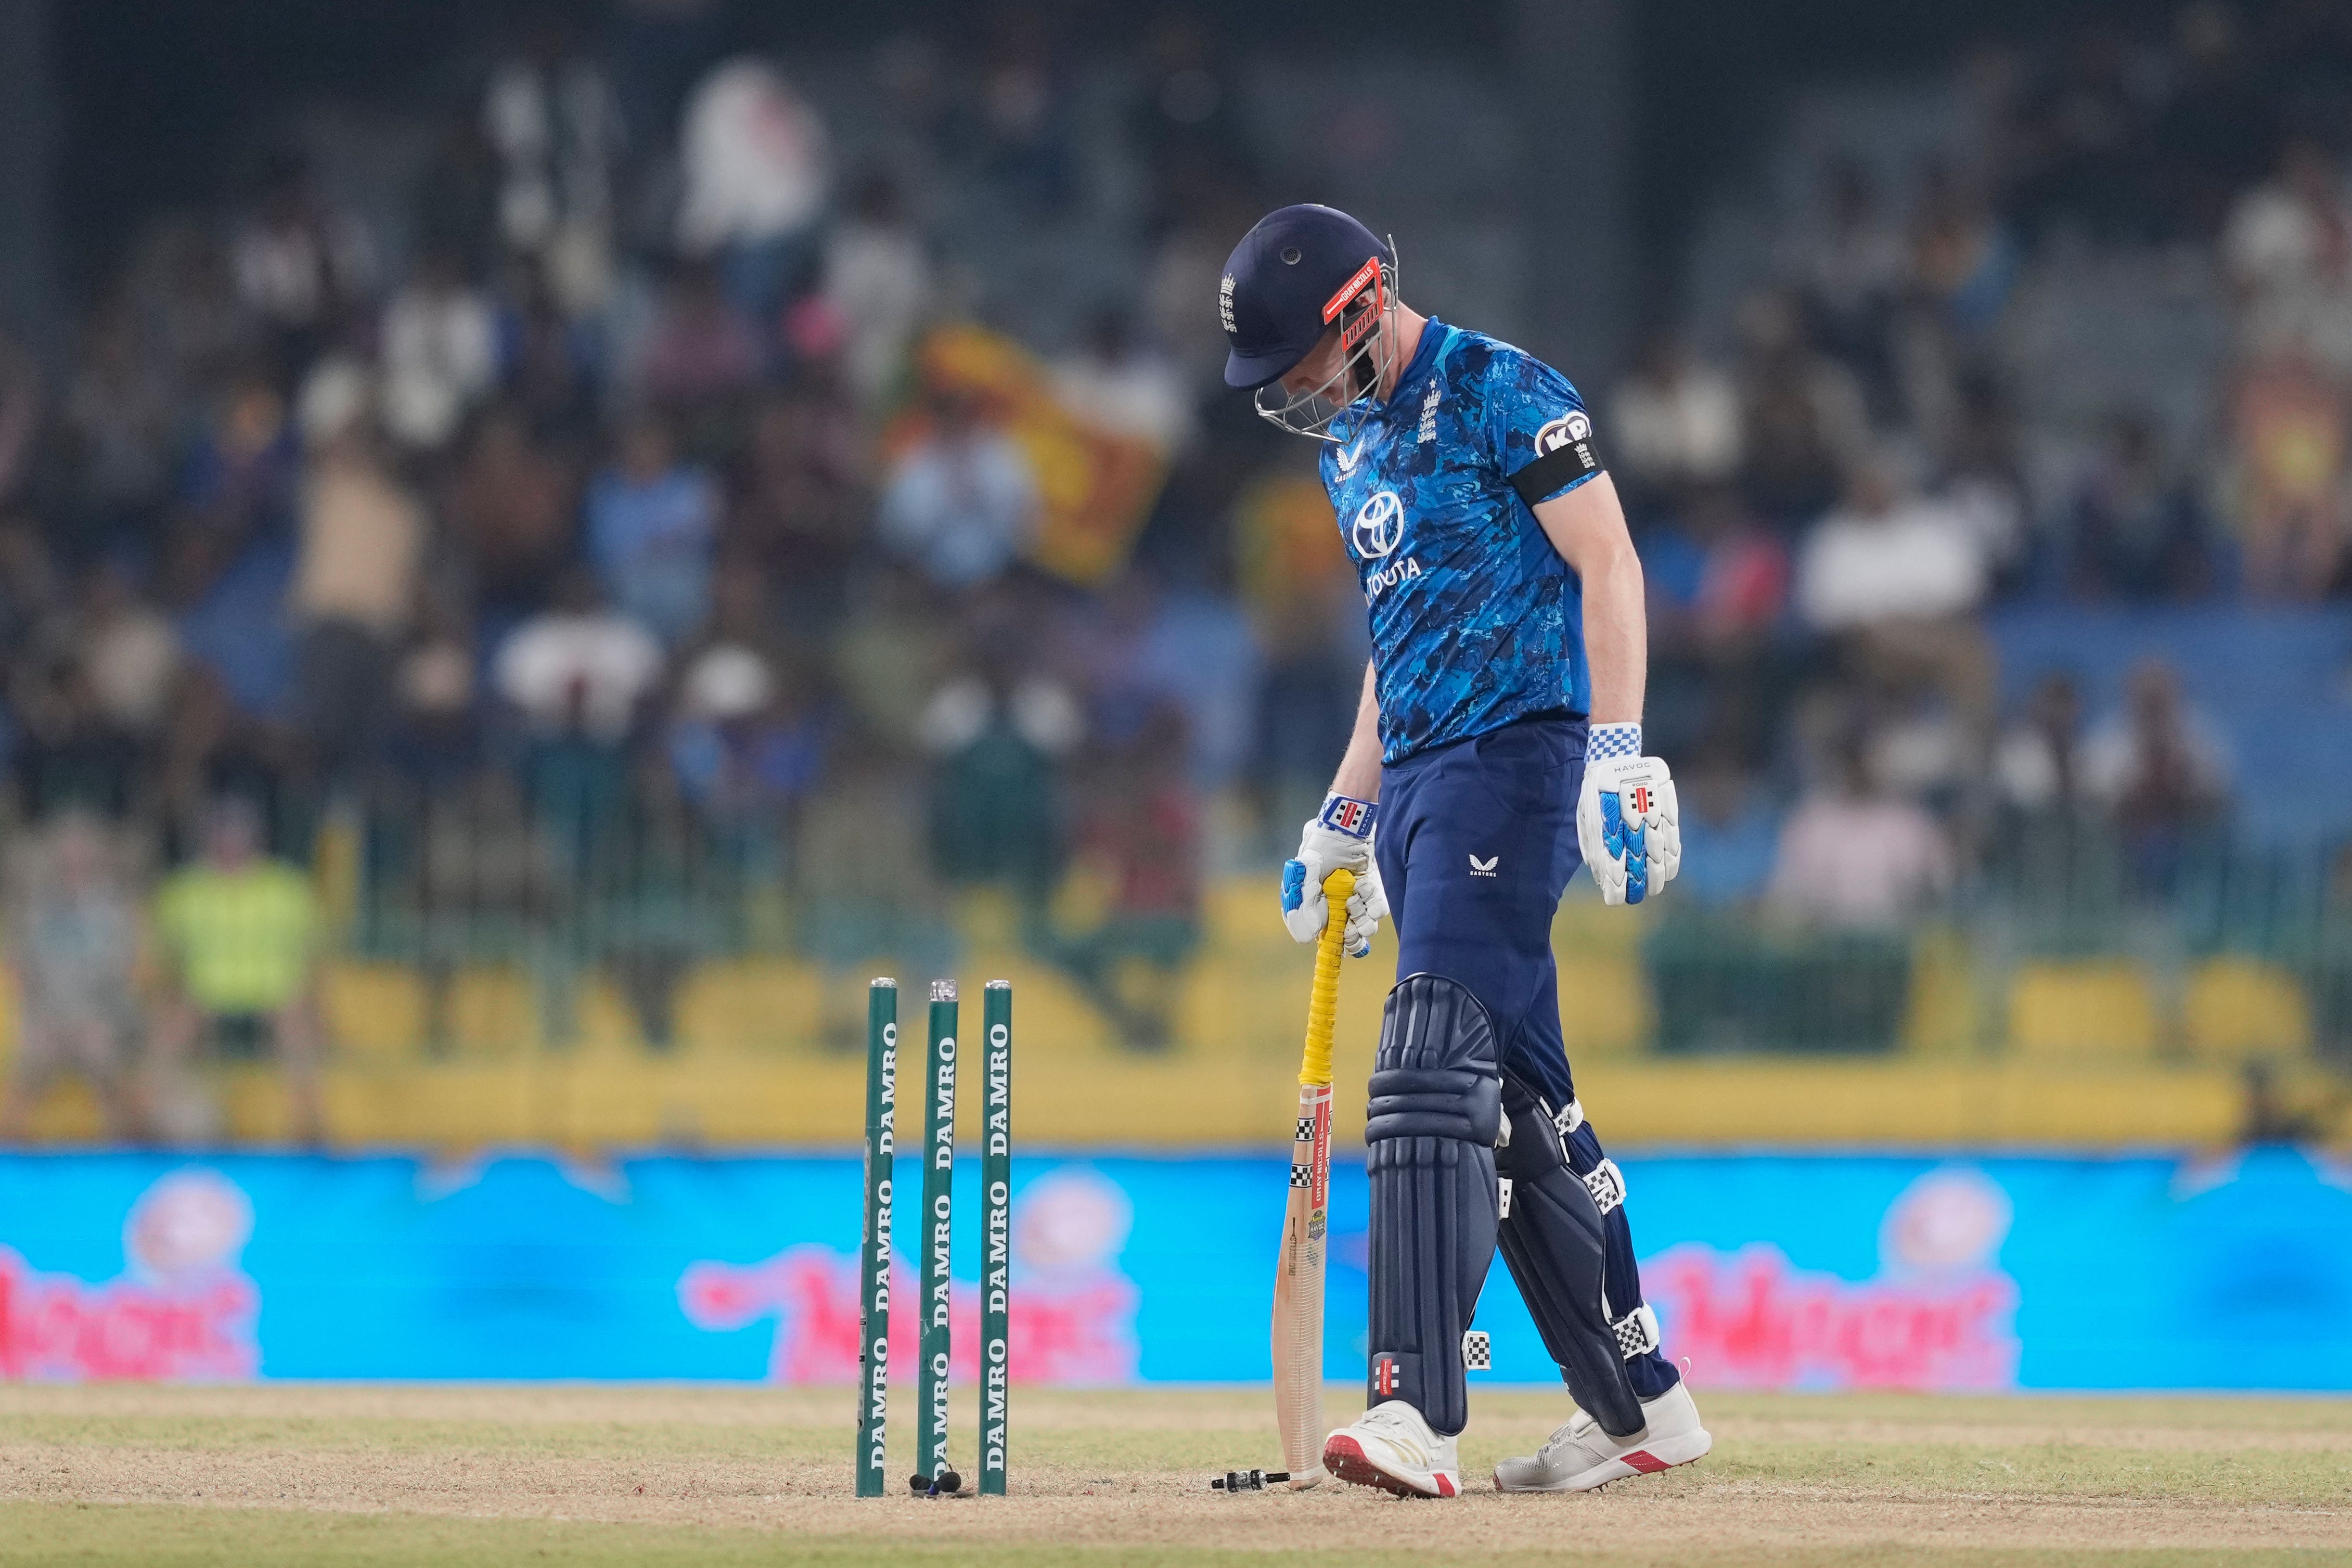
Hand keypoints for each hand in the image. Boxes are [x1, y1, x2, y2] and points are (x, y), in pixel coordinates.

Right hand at [1279, 795, 1388, 956]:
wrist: (1350, 823)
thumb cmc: (1323, 844)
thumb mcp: (1306, 869)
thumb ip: (1304, 902)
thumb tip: (1307, 938)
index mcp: (1316, 901)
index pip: (1322, 931)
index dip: (1330, 940)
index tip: (1337, 943)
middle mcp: (1337, 902)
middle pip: (1345, 932)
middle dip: (1350, 935)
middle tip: (1352, 930)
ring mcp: (1356, 896)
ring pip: (1363, 923)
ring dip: (1363, 921)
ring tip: (1357, 902)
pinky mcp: (1374, 889)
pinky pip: (1378, 907)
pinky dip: (1376, 907)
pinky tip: (1370, 897)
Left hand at [1576, 725, 1679, 906]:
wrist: (1615, 754)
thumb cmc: (1597, 789)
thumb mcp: (1587, 813)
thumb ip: (1592, 841)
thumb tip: (1598, 872)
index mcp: (1606, 822)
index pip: (1612, 861)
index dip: (1615, 882)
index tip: (1615, 898)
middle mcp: (1629, 820)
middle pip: (1637, 860)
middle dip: (1637, 883)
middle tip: (1636, 898)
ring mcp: (1650, 814)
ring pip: (1657, 851)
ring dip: (1656, 874)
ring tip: (1654, 889)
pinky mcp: (1665, 806)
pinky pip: (1672, 836)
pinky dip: (1672, 855)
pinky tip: (1670, 870)